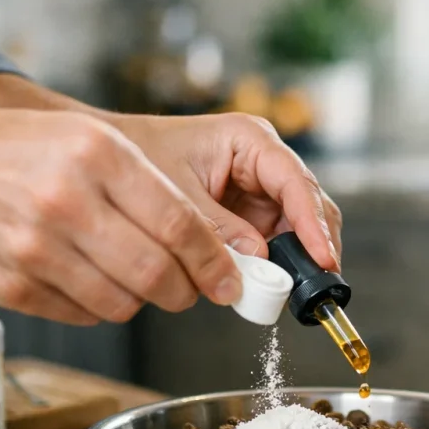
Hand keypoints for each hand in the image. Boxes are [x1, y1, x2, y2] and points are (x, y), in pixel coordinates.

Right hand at [0, 86, 241, 324]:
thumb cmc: (33, 150)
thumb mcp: (101, 144)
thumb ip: (159, 191)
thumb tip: (218, 249)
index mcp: (99, 156)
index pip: (179, 225)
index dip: (214, 262)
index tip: (231, 279)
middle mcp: (65, 201)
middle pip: (156, 274)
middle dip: (188, 291)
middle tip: (192, 289)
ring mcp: (33, 246)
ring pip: (122, 304)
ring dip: (145, 301)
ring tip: (138, 278)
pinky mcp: (10, 284)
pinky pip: (83, 315)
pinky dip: (101, 306)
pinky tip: (92, 278)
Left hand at [111, 112, 341, 269]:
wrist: (105, 160)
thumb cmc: (137, 158)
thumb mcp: (176, 193)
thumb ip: (218, 228)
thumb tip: (257, 260)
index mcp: (251, 140)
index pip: (296, 182)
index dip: (313, 223)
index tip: (322, 258)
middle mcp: (264, 163)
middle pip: (309, 206)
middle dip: (314, 245)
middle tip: (314, 284)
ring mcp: (260, 190)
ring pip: (297, 229)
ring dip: (293, 259)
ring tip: (286, 288)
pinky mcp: (251, 215)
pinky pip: (274, 243)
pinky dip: (273, 265)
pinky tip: (267, 283)